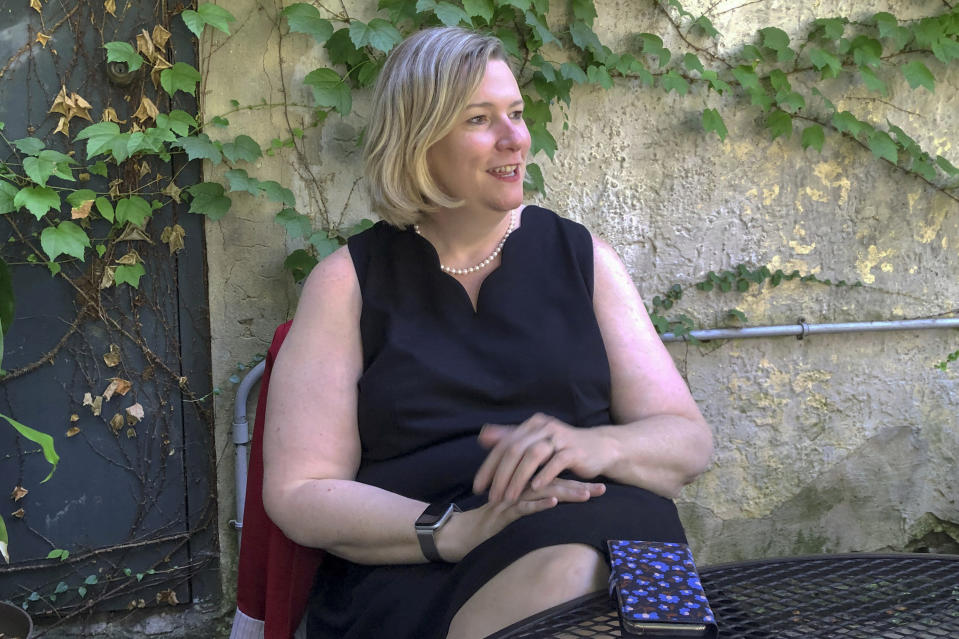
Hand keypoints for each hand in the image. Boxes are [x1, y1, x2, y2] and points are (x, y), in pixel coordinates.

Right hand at [437, 478, 604, 561]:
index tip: (599, 486)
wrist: (456, 534)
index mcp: (523, 489)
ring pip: (541, 491)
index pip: (553, 481)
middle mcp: (518, 490)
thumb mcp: (511, 516)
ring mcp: (510, 501)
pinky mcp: (501, 514)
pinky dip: (538, 504)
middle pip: (553, 483)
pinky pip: (521, 507)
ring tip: (586, 495)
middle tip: (602, 489)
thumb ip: (528, 507)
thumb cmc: (485, 528)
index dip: (576, 482)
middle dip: (579, 486)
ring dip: (565, 492)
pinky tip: (553, 502)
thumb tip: (553, 506)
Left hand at [472, 413, 613, 502]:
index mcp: (532, 425)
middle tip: (491, 496)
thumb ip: (510, 437)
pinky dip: (544, 475)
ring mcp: (560, 437)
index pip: (504, 445)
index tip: (478, 486)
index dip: (489, 466)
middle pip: (515, 449)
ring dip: (518, 478)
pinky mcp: (574, 450)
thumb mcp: (536, 440)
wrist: (600, 447)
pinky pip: (556, 462)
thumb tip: (483, 436)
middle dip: (500, 475)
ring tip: (508, 497)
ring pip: (533, 455)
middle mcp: (544, 427)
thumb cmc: (563, 447)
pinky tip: (534, 489)